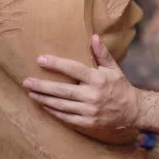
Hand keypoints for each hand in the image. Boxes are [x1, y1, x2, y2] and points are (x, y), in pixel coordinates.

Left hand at [22, 35, 139, 129]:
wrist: (132, 110)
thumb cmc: (120, 86)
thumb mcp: (113, 68)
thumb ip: (102, 53)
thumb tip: (94, 37)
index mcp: (98, 79)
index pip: (73, 69)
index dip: (56, 64)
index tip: (40, 59)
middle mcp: (92, 95)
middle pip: (62, 90)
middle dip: (42, 86)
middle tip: (26, 81)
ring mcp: (89, 110)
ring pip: (61, 105)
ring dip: (44, 99)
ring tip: (31, 93)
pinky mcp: (88, 122)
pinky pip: (66, 117)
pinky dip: (53, 111)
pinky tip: (44, 105)